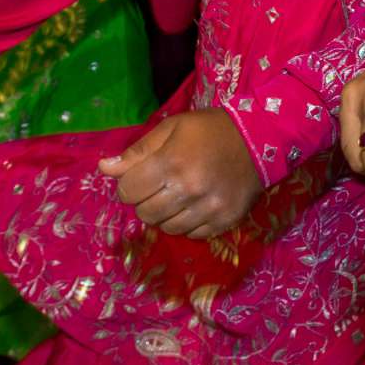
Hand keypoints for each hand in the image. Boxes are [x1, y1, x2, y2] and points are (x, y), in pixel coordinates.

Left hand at [99, 110, 262, 237]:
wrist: (261, 138)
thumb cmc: (210, 130)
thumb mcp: (171, 129)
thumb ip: (137, 152)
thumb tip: (104, 169)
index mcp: (171, 163)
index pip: (128, 192)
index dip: (129, 185)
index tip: (141, 177)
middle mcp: (188, 190)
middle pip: (145, 214)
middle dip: (146, 201)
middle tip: (160, 186)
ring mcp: (208, 208)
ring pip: (167, 228)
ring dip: (166, 215)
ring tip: (178, 196)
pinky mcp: (225, 221)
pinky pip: (192, 235)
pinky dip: (188, 224)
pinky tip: (196, 205)